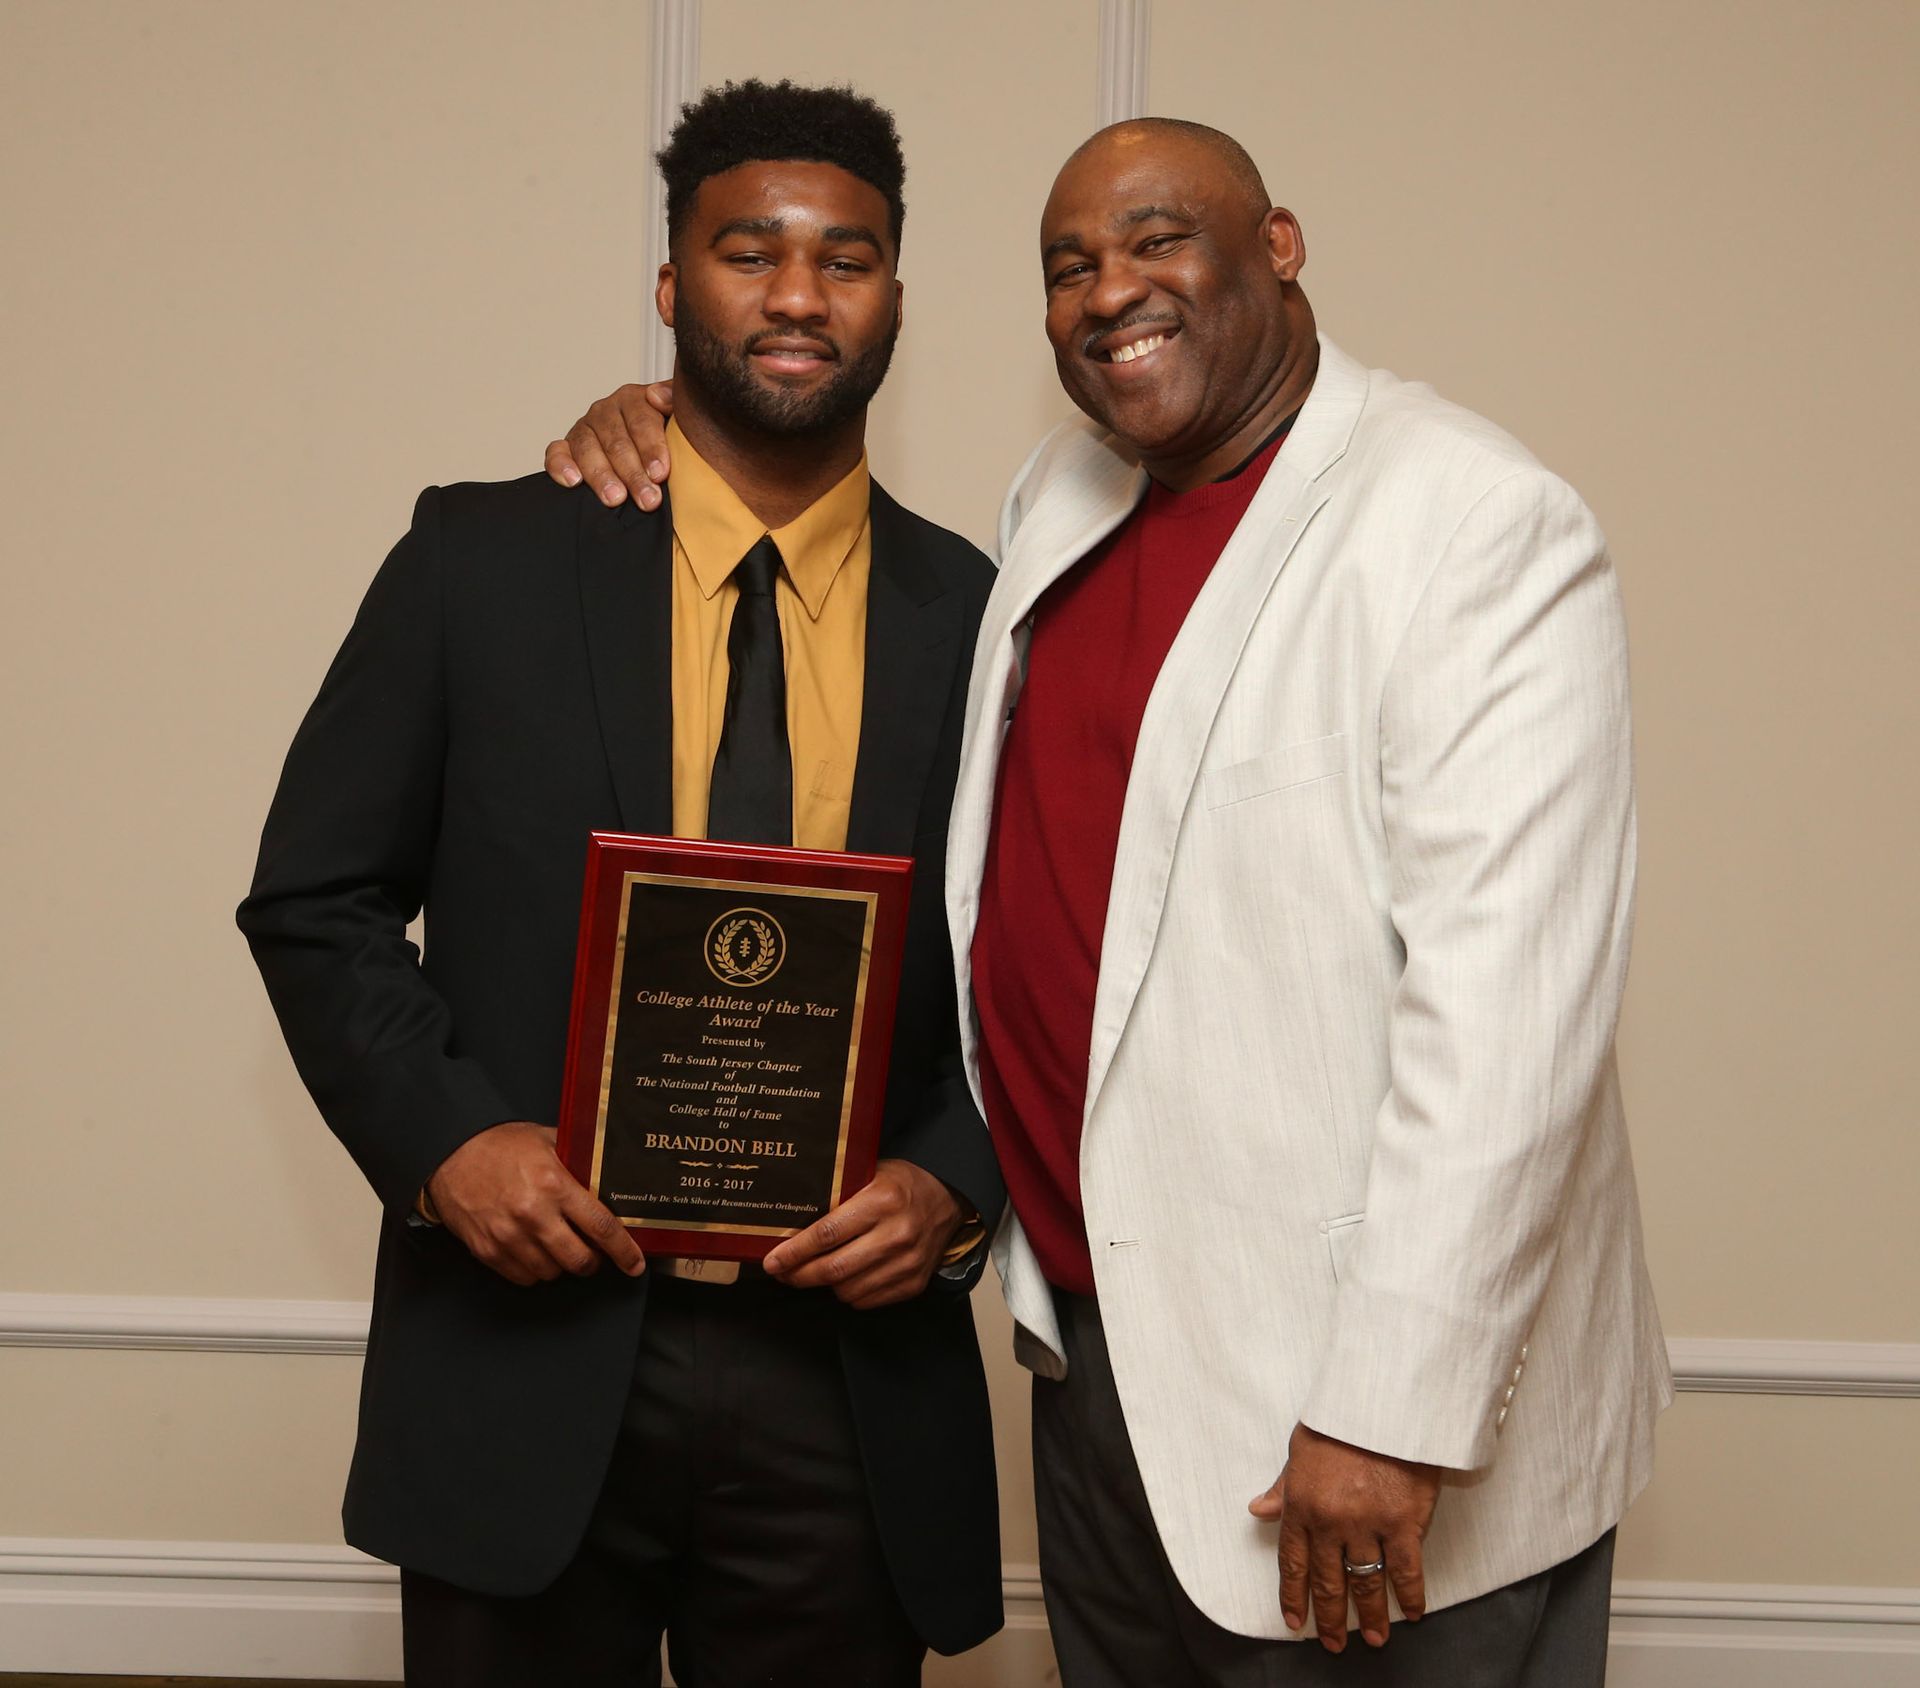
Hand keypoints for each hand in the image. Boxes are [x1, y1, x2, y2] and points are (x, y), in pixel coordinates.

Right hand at [426, 1121, 645, 1285]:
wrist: (450, 1152)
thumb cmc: (499, 1145)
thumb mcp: (547, 1141)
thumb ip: (578, 1162)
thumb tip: (608, 1178)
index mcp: (554, 1185)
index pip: (601, 1226)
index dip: (623, 1251)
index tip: (634, 1264)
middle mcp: (533, 1215)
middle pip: (580, 1260)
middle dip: (592, 1261)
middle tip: (592, 1251)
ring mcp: (508, 1236)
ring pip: (551, 1273)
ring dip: (561, 1265)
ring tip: (557, 1244)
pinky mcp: (487, 1251)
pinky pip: (523, 1277)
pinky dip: (534, 1270)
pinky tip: (534, 1250)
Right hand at [544, 380, 675, 510]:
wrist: (649, 446)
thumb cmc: (667, 433)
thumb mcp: (679, 415)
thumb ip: (676, 401)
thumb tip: (657, 397)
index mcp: (634, 399)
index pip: (641, 421)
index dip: (651, 447)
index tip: (661, 473)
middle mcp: (606, 411)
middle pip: (617, 442)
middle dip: (633, 473)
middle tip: (648, 499)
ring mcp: (584, 429)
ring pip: (588, 449)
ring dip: (602, 475)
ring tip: (615, 499)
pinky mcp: (566, 447)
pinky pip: (556, 453)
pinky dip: (561, 466)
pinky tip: (573, 482)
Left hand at [761, 1159, 964, 1308]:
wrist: (948, 1198)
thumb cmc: (902, 1183)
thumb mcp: (869, 1174)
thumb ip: (837, 1195)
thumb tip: (790, 1220)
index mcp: (882, 1201)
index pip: (826, 1234)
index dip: (794, 1252)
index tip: (772, 1261)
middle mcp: (896, 1234)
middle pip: (833, 1269)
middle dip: (799, 1275)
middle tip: (781, 1272)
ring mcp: (908, 1263)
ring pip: (847, 1290)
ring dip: (824, 1285)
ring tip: (813, 1272)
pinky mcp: (914, 1283)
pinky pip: (867, 1301)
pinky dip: (850, 1293)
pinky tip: (845, 1277)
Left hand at [1248, 1423, 1438, 1651]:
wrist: (1382, 1402)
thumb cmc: (1340, 1420)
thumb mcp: (1299, 1449)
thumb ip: (1283, 1487)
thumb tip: (1258, 1510)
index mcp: (1300, 1504)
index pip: (1293, 1562)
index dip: (1293, 1596)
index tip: (1296, 1622)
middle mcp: (1330, 1522)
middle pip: (1328, 1582)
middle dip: (1330, 1618)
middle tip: (1334, 1644)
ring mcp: (1367, 1525)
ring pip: (1366, 1583)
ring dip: (1370, 1616)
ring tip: (1374, 1640)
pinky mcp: (1403, 1522)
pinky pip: (1407, 1570)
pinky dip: (1411, 1595)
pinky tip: (1413, 1613)